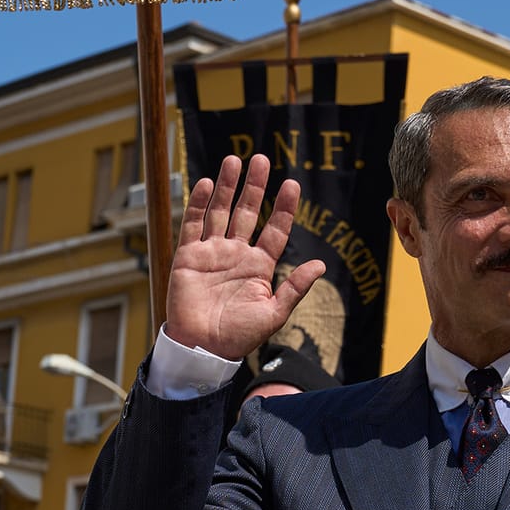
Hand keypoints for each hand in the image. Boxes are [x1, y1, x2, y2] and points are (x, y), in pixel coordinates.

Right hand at [164, 154, 326, 360]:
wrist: (203, 349)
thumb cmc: (239, 337)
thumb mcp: (274, 314)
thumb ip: (295, 288)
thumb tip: (321, 264)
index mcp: (259, 266)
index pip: (275, 230)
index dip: (283, 208)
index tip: (292, 185)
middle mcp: (236, 254)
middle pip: (247, 212)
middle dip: (254, 186)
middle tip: (261, 159)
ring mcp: (212, 253)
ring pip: (221, 211)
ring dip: (227, 186)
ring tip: (234, 160)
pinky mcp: (189, 256)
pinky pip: (194, 224)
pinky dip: (200, 203)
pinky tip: (208, 183)